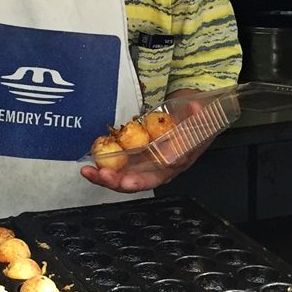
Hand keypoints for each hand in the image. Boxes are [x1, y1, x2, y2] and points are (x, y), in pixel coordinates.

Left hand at [80, 90, 208, 193]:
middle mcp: (160, 166)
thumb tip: (195, 109)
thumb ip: (198, 115)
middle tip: (101, 175)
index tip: (128, 181)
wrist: (192, 112)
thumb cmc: (198, 118)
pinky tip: (91, 159)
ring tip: (89, 171)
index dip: (143, 180)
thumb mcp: (202, 116)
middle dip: (117, 182)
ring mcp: (146, 161)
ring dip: (105, 176)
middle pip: (137, 181)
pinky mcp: (136, 153)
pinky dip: (104, 162)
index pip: (160, 175)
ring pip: (124, 175)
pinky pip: (119, 162)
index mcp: (178, 162)